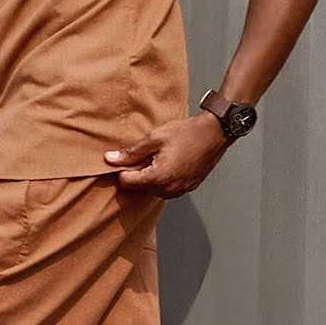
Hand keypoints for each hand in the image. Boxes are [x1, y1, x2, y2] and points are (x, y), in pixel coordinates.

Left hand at [103, 112, 229, 197]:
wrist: (215, 133)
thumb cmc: (187, 133)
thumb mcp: (155, 138)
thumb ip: (131, 152)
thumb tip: (110, 159)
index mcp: (159, 177)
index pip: (128, 184)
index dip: (122, 171)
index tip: (124, 160)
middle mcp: (169, 189)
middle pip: (140, 189)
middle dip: (137, 174)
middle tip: (144, 155)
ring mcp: (180, 190)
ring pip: (154, 190)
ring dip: (151, 178)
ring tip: (158, 158)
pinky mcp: (188, 188)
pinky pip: (167, 189)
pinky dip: (163, 179)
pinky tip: (168, 163)